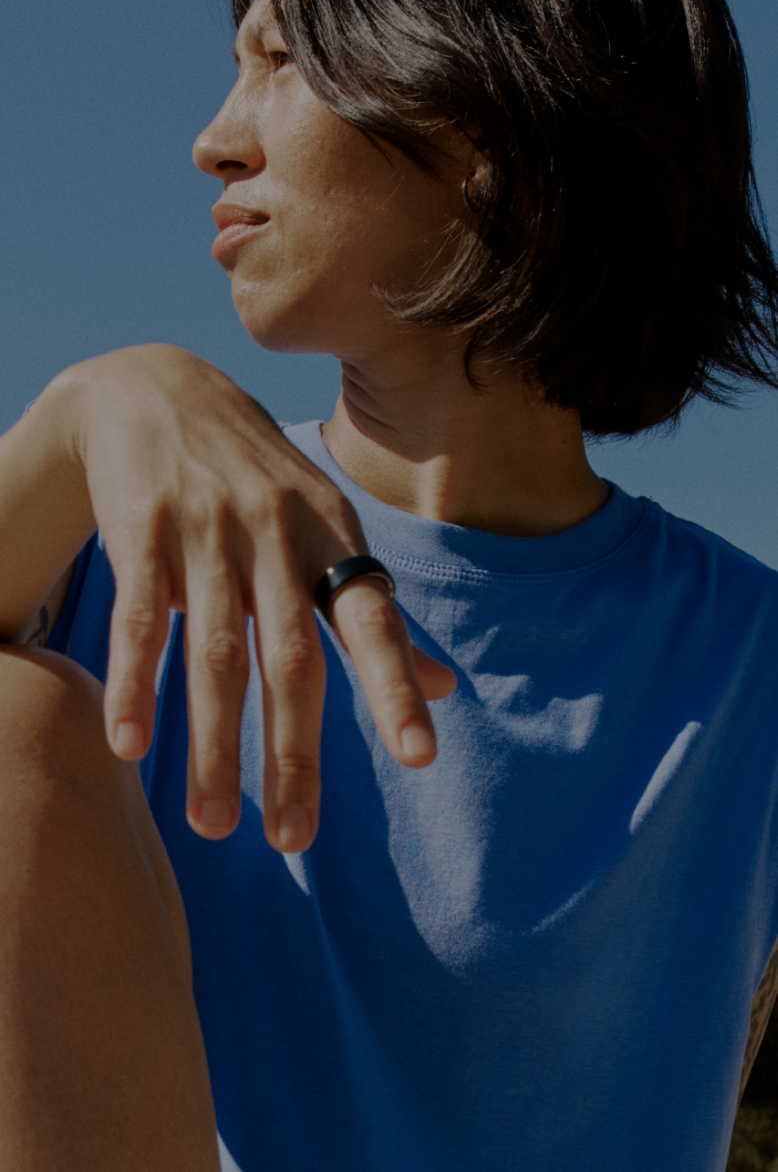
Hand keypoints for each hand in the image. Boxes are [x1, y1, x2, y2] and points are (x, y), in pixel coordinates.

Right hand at [61, 346, 453, 848]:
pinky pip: (140, 618)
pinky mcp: (142, 530)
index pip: (370, 620)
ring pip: (215, 651)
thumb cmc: (256, 476)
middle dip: (293, 750)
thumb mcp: (325, 526)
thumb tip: (445, 690)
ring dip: (214, 742)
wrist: (158, 388)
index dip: (394, 685)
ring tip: (214, 824)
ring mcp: (207, 530)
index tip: (419, 757)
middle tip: (292, 837)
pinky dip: (135, 682)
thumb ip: (374, 611)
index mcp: (330, 537)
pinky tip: (128, 746)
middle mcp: (276, 534)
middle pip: (289, 657)